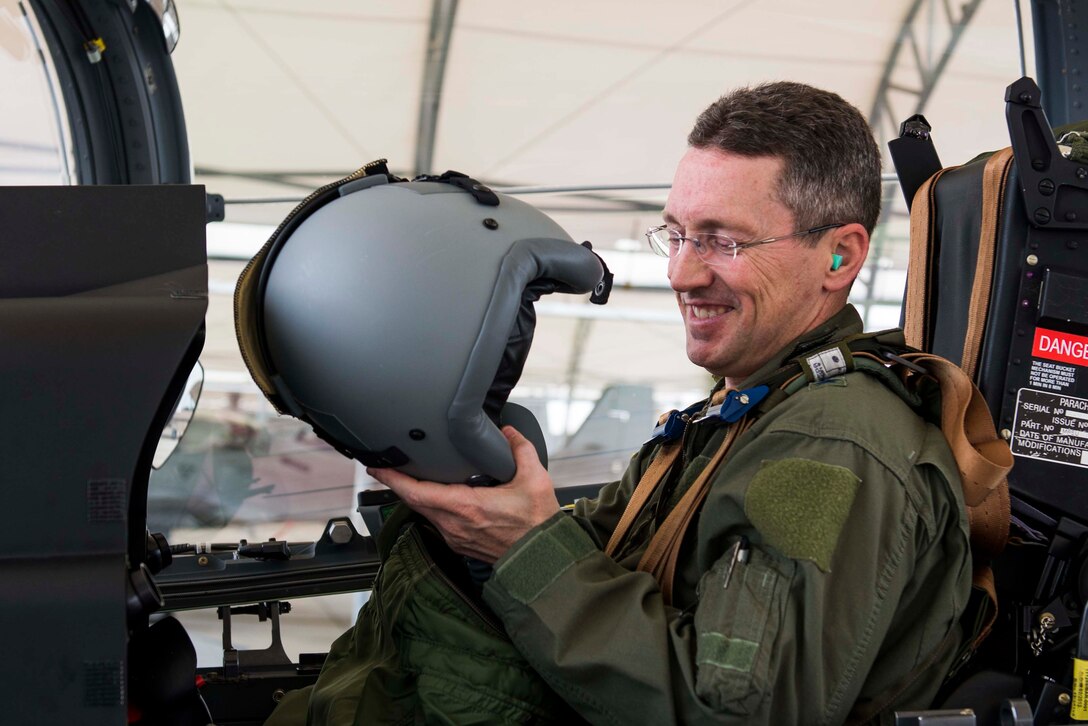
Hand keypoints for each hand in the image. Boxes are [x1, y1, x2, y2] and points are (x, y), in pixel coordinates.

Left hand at [366, 426, 559, 562]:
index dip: (393, 478)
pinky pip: (436, 522)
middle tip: (386, 465)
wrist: (542, 559)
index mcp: (465, 507)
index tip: (378, 467)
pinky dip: (429, 506)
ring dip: (414, 495)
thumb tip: (509, 432)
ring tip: (408, 476)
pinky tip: (434, 495)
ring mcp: (455, 537)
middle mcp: (454, 524)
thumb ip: (520, 449)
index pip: (416, 492)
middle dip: (398, 483)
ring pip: (423, 512)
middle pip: (413, 501)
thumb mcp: (534, 480)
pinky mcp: (460, 543)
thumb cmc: (537, 525)